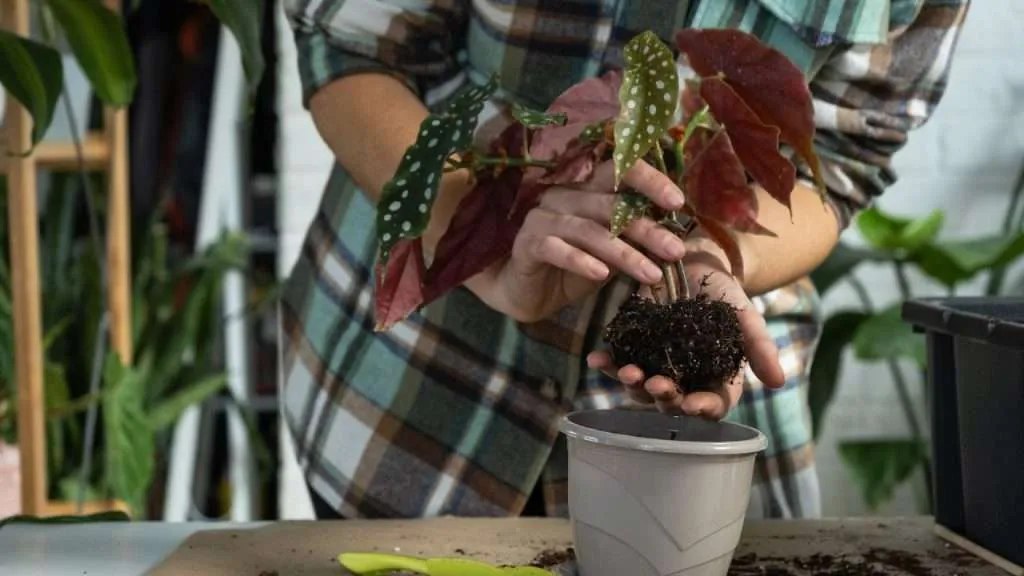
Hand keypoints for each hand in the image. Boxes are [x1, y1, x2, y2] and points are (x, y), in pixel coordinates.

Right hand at [484, 159, 686, 322]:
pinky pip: (556, 249)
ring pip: (588, 230)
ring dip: (624, 253)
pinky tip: (601, 276)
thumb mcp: (610, 252)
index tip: (678, 203)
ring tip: (652, 275)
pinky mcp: (527, 244)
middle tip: (676, 250)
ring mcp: (543, 217)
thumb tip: (676, 236)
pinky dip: (580, 261)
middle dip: (646, 228)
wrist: (528, 293)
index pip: (619, 170)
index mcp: (587, 189)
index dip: (649, 181)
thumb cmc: (574, 267)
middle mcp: (564, 195)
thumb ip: (633, 238)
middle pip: (609, 204)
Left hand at [587, 239, 785, 418]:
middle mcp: (685, 379)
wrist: (691, 261)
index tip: (692, 404)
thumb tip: (780, 382)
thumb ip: (760, 347)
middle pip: (673, 402)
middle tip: (656, 384)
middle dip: (663, 397)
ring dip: (632, 384)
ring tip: (625, 371)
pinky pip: (618, 362)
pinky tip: (596, 359)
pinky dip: (606, 364)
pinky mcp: (633, 348)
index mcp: (716, 378)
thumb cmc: (724, 292)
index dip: (703, 409)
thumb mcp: (745, 315)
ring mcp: (656, 365)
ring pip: (642, 388)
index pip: (713, 405)